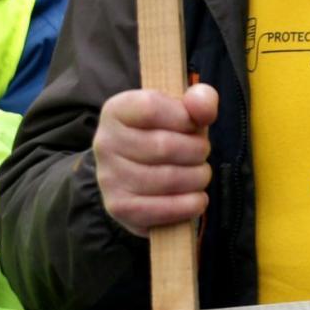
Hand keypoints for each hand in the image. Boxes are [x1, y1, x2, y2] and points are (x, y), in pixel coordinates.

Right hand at [93, 84, 218, 236]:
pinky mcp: (119, 207)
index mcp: (117, 110)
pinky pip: (162, 209)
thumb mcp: (184, 109)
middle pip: (164, 146)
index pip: (151, 107)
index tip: (193, 125)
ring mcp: (109, 177)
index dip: (184, 118)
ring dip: (197, 178)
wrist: (140, 170)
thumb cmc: (167, 133)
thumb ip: (200, 100)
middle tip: (201, 153)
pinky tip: (196, 199)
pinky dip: (190, 205)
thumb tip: (203, 108)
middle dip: (197, 151)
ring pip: (167, 179)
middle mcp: (105, 143)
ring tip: (199, 174)